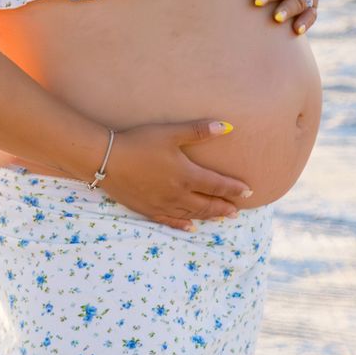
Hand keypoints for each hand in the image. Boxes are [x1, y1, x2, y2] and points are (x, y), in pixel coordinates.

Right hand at [100, 119, 253, 232]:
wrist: (106, 160)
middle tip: (238, 211)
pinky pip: (170, 221)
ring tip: (221, 218)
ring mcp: (163, 204)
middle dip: (224, 207)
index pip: (217, 185)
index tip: (249, 192)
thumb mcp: (170, 133)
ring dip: (208, 216)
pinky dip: (183, 225)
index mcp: (186, 175)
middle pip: (207, 205)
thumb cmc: (139, 142)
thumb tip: (228, 127)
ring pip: (192, 215)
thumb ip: (199, 131)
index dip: (234, 189)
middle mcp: (178, 194)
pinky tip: (190, 228)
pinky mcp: (148, 209)